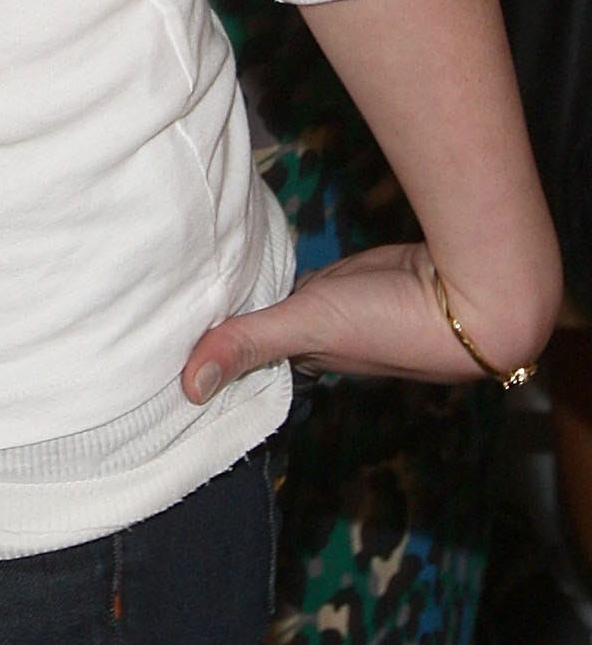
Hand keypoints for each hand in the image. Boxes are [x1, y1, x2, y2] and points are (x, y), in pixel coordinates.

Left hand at [182, 240, 554, 402]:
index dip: (220, 353)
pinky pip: (318, 277)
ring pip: (294, 303)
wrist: (468, 297)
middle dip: (236, 323)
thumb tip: (188, 389)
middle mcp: (326, 340)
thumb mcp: (308, 325)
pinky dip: (293, 271)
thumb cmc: (390, 322)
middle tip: (182, 307)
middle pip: (272, 332)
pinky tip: (266, 255)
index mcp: (311, 359)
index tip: (175, 347)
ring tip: (210, 280)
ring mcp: (347, 310)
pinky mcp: (362, 278)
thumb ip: (250, 343)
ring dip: (265, 294)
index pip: (254, 361)